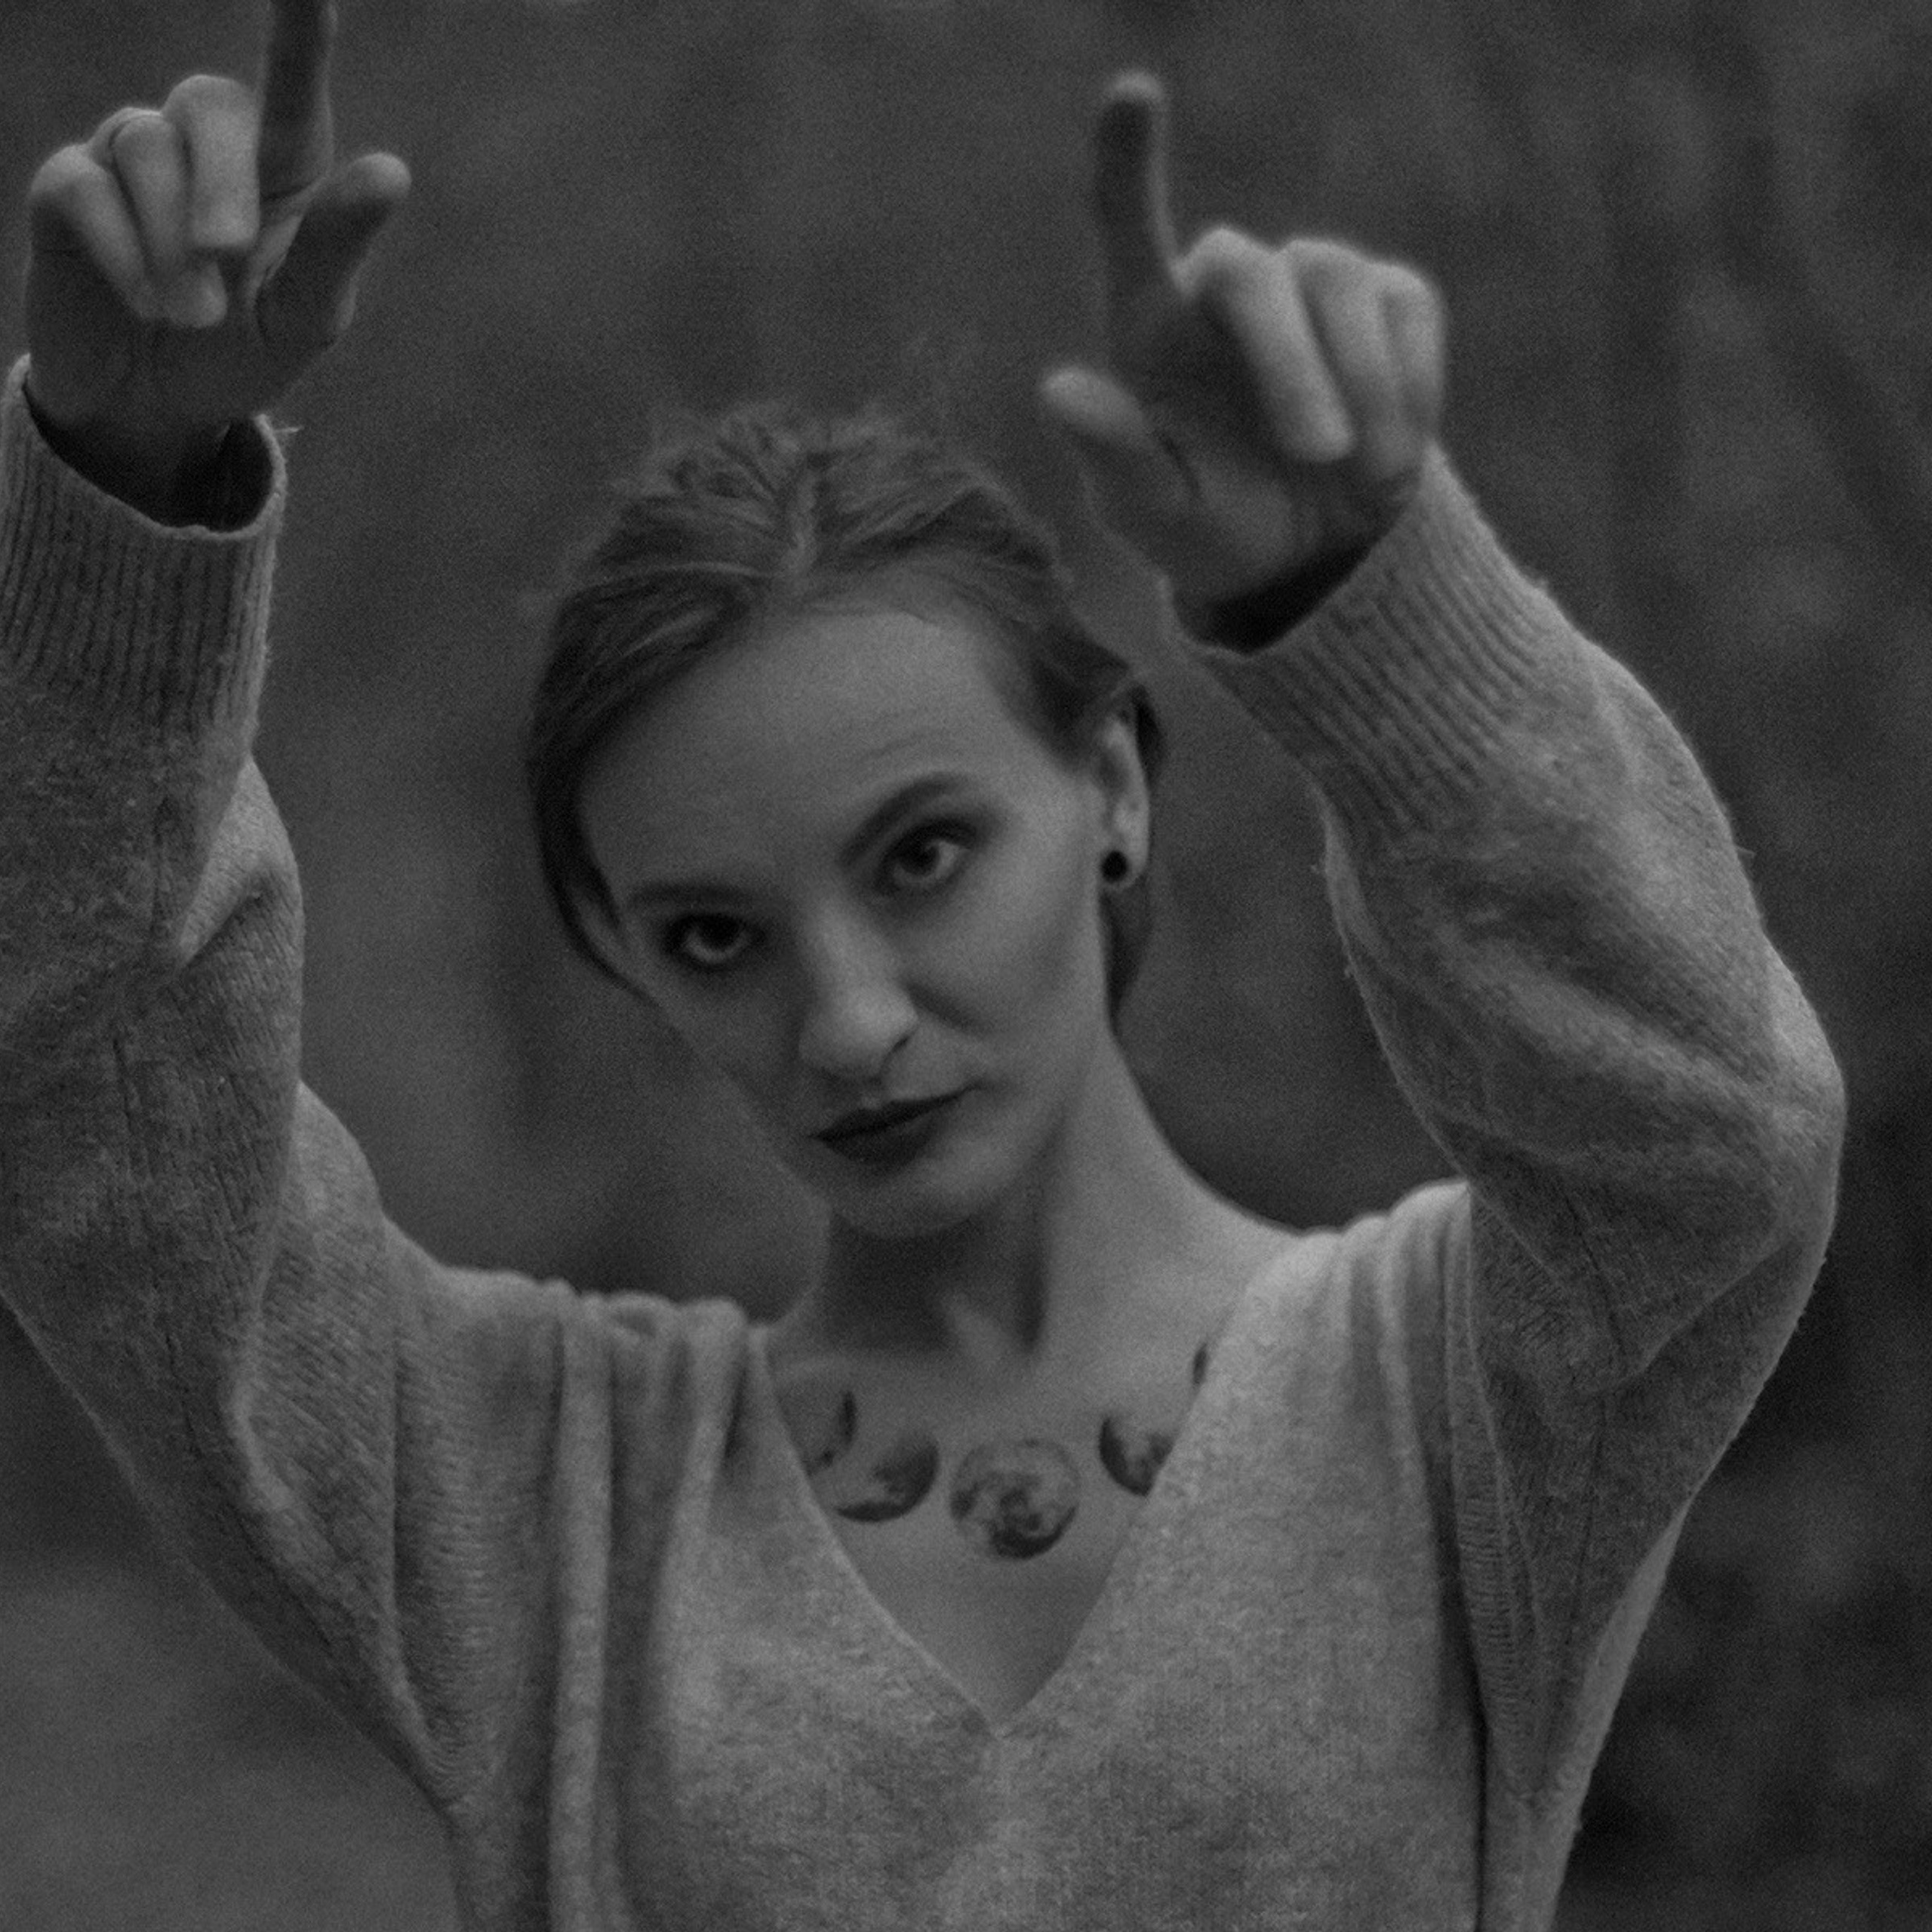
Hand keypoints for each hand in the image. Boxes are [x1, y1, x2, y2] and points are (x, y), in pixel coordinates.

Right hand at [22, 0, 407, 518]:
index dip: (298, 25)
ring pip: (144, 147)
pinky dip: (125, 253)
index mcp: (279, 167)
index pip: (293, 80)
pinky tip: (144, 303)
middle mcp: (202, 145)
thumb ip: (338, 246)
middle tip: (227, 259)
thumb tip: (392, 169)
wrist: (156, 407)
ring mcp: (129, 159)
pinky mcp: (68, 190)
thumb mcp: (303, 316)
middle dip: (221, 186)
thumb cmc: (243, 351)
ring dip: (172, 242)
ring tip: (190, 314)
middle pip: (208, 105)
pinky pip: (86, 189)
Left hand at [1040, 74, 1444, 607]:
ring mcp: (1309, 284)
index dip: (1128, 163)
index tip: (1132, 94)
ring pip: (1337, 280)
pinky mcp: (1387, 300)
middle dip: (1293, 368)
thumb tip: (1059, 390)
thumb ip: (1115, 458)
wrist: (1308, 557)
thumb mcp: (1160, 520)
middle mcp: (1224, 290)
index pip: (1128, 231)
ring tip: (1358, 472)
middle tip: (1320, 457)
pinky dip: (1406, 386)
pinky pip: (1406, 310)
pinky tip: (1388, 456)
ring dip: (1359, 383)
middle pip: (1253, 275)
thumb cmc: (1213, 531)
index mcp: (1151, 331)